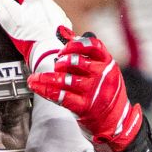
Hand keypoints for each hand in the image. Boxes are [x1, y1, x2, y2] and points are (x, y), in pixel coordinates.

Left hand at [27, 28, 142, 151]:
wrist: (116, 121)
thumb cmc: (105, 91)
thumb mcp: (102, 69)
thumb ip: (83, 51)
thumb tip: (62, 30)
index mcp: (107, 62)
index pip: (92, 45)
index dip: (75, 44)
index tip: (65, 47)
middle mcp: (101, 75)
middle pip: (75, 62)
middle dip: (61, 62)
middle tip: (56, 65)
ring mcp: (93, 92)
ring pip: (65, 79)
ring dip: (46, 78)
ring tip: (35, 78)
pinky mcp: (84, 107)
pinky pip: (61, 96)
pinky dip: (45, 90)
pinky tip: (36, 86)